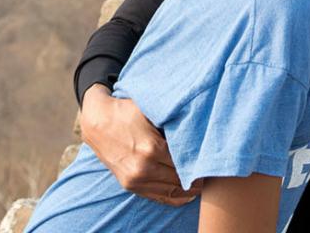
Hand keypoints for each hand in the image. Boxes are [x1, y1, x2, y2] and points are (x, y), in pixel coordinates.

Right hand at [80, 84, 199, 204]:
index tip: (211, 158)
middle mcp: (144, 168)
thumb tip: (199, 130)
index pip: (186, 162)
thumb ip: (174, 123)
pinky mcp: (130, 186)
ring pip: (173, 191)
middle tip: (211, 169)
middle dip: (197, 175)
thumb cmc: (127, 112)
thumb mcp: (152, 112)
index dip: (201, 161)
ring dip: (190, 187)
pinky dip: (176, 196)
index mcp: (152, 148)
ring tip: (202, 180)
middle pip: (182, 179)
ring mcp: (136, 179)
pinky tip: (189, 191)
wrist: (98, 122)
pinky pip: (160, 198)